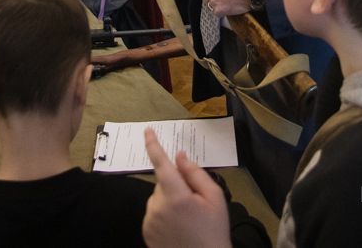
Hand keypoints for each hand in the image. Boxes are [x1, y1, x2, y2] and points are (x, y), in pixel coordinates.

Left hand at [143, 128, 231, 247]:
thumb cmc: (213, 232)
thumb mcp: (215, 199)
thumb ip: (196, 173)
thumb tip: (180, 156)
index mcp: (176, 196)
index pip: (161, 163)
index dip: (153, 145)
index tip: (148, 130)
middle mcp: (158, 206)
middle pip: (163, 182)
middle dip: (177, 186)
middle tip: (195, 204)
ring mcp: (149, 220)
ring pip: (158, 197)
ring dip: (170, 201)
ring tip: (188, 220)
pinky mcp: (146, 231)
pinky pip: (154, 212)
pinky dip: (164, 215)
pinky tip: (178, 227)